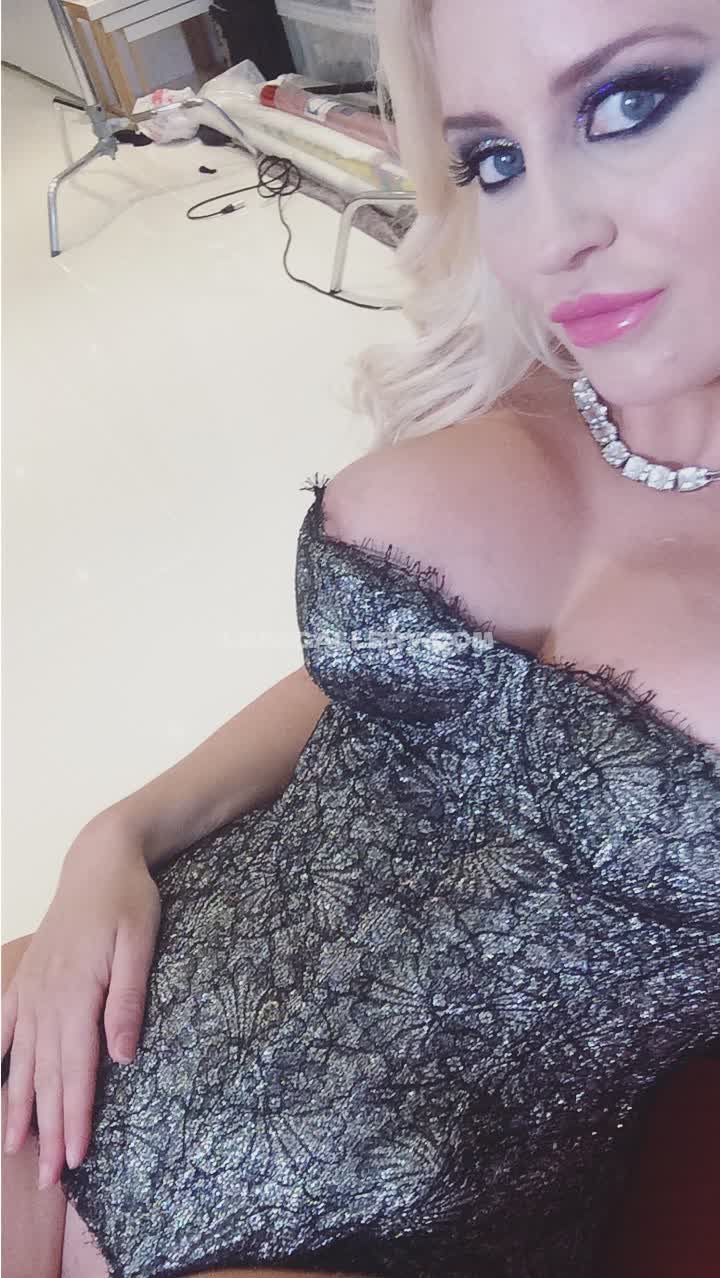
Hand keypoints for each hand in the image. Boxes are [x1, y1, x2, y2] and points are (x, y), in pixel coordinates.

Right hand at [1, 825, 160, 1187]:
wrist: (98, 860)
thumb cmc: (128, 900)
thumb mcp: (140, 943)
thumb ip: (129, 999)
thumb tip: (123, 1055)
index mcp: (78, 995)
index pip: (77, 1070)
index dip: (75, 1117)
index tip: (74, 1159)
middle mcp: (47, 999)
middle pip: (46, 1076)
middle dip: (48, 1129)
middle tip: (49, 1178)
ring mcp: (31, 990)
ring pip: (21, 1060)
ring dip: (20, 1106)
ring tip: (15, 1149)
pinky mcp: (26, 980)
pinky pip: (3, 1028)